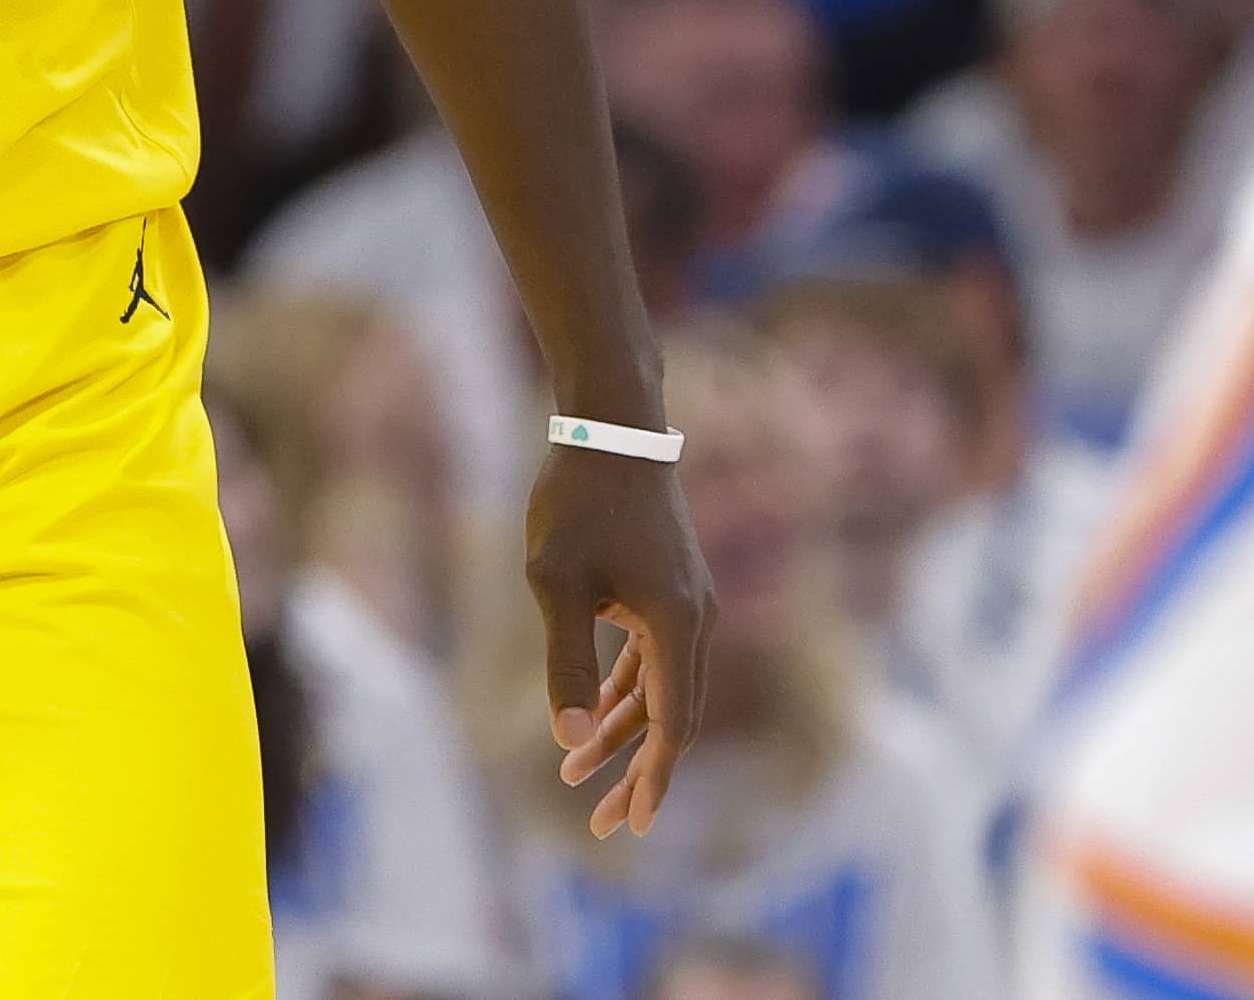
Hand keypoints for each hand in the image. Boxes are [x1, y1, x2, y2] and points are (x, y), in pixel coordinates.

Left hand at [529, 438, 711, 838]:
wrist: (611, 427)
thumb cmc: (577, 500)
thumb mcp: (556, 581)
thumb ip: (566, 661)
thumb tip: (567, 738)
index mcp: (678, 626)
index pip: (671, 725)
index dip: (651, 780)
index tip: (630, 825)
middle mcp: (697, 621)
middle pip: (672, 718)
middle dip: (636, 773)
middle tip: (601, 826)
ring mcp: (688, 605)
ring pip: (661, 691)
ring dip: (623, 733)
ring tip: (573, 775)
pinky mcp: (670, 591)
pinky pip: (653, 660)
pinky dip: (626, 692)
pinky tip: (593, 718)